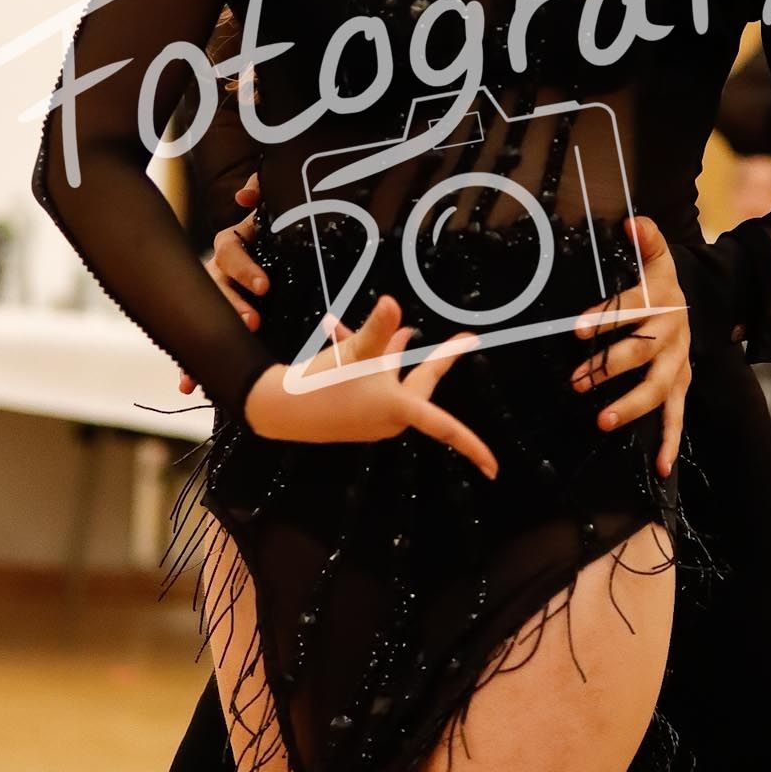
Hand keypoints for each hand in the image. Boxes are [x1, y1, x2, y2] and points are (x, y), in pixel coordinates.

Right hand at [179, 176, 264, 394]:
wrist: (284, 268)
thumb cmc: (281, 238)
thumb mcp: (277, 218)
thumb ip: (265, 197)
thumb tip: (245, 195)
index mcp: (235, 246)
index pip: (231, 250)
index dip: (246, 268)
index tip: (265, 287)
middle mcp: (217, 271)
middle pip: (215, 286)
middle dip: (231, 306)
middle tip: (253, 322)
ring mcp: (212, 299)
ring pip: (202, 316)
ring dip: (207, 337)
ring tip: (215, 359)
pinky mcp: (213, 325)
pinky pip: (197, 343)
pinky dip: (189, 366)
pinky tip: (186, 385)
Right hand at [242, 295, 496, 478]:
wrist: (276, 407)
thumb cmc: (321, 385)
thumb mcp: (352, 353)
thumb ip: (377, 328)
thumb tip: (394, 303)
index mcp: (397, 409)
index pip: (444, 427)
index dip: (471, 446)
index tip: (494, 468)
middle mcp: (389, 417)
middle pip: (422, 384)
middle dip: (437, 359)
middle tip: (465, 339)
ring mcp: (372, 415)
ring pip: (390, 376)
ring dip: (385, 349)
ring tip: (378, 323)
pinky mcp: (356, 410)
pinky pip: (370, 380)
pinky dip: (362, 356)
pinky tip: (337, 327)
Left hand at [571, 215, 690, 476]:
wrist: (701, 305)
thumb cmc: (663, 284)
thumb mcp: (658, 258)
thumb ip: (647, 239)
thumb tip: (630, 221)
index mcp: (659, 302)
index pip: (629, 309)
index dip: (604, 318)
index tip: (577, 329)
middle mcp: (670, 335)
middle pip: (639, 352)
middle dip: (607, 367)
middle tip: (575, 381)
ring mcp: (677, 364)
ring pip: (657, 388)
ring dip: (631, 405)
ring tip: (602, 420)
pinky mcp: (680, 386)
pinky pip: (676, 417)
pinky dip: (668, 443)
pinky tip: (660, 467)